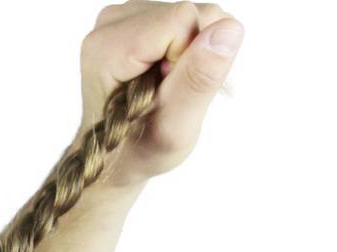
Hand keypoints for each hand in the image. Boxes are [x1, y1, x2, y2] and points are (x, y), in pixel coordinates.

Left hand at [79, 1, 244, 187]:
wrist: (119, 152)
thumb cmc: (141, 147)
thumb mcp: (175, 127)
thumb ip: (199, 78)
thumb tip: (228, 29)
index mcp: (109, 49)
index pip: (184, 18)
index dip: (192, 56)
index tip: (172, 89)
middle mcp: (110, 24)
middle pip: (190, 12)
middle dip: (194, 53)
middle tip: (170, 90)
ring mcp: (122, 18)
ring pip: (192, 14)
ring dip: (191, 52)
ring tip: (166, 85)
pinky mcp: (136, 18)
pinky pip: (186, 18)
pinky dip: (186, 47)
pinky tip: (166, 73)